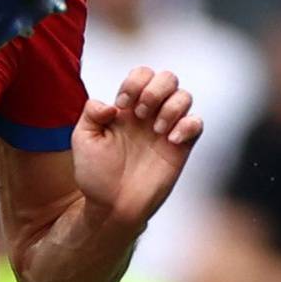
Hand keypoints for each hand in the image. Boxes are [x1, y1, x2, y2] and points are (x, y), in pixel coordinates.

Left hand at [72, 67, 203, 231]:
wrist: (112, 206)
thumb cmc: (96, 174)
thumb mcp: (83, 139)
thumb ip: (90, 113)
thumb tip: (111, 105)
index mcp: (125, 108)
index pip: (141, 75)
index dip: (135, 82)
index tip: (122, 105)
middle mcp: (148, 115)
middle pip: (167, 78)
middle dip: (155, 89)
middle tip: (141, 114)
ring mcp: (166, 129)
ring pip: (185, 95)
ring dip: (171, 106)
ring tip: (156, 130)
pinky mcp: (180, 147)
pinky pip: (197, 122)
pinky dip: (188, 124)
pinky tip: (170, 140)